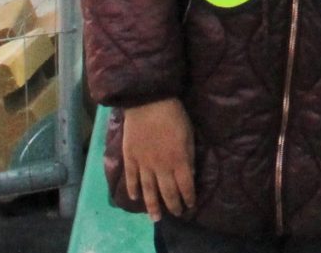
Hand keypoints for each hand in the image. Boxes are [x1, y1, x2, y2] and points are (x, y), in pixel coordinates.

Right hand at [118, 99, 195, 221]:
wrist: (148, 102)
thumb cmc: (174, 115)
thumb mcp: (189, 135)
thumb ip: (189, 156)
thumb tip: (190, 175)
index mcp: (179, 160)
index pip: (185, 186)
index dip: (188, 197)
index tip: (190, 205)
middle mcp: (161, 167)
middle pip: (168, 191)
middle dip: (173, 205)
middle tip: (176, 214)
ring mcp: (144, 164)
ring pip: (148, 190)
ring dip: (153, 206)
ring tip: (155, 218)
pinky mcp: (130, 158)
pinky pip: (131, 178)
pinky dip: (133, 189)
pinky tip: (135, 198)